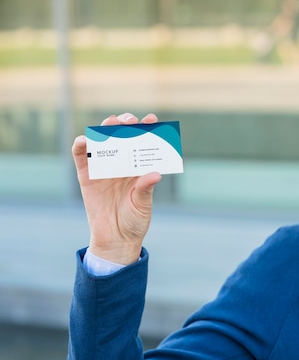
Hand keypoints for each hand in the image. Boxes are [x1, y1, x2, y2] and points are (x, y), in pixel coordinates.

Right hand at [72, 113, 161, 264]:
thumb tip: (155, 174)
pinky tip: (85, 140)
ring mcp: (103, 168)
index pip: (143, 143)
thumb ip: (146, 188)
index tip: (152, 120)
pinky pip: (81, 157)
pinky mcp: (86, 176)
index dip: (147, 129)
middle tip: (130, 121)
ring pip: (102, 141)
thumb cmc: (134, 220)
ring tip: (111, 124)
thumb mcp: (143, 204)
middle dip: (126, 125)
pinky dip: (81, 145)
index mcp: (138, 168)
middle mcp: (121, 164)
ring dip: (104, 129)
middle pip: (122, 137)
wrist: (115, 239)